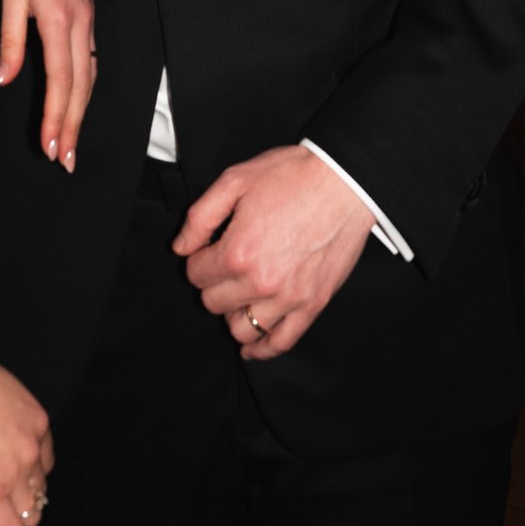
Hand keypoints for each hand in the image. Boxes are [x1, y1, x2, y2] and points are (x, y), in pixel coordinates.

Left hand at [0, 0, 95, 172]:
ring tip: (71, 142)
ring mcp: (88, 17)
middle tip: (67, 161)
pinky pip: (90, 58)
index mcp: (59, 18)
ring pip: (90, 74)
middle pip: (82, 85)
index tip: (53, 146)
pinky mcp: (86, 14)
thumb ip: (9, 41)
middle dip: (74, 126)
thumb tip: (4, 81)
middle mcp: (81, 21)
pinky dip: (84, 86)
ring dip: (81, 110)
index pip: (62, 80)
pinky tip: (77, 102)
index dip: (58, 117)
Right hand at [0, 341, 54, 525]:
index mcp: (36, 420)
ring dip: (29, 524)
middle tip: (27, 512)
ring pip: (31, 509)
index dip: (37, 474)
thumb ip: (2, 408)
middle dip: (34, 499)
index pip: (45, 458)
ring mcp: (14, 471)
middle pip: (40, 485)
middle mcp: (32, 447)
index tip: (31, 483)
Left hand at [173, 146, 376, 358]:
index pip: (195, 274)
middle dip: (212, 284)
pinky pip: (282, 342)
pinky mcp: (313, 305)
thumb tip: (181, 247)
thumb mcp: (234, 181)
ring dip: (234, 314)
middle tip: (224, 268)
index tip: (208, 250)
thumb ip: (200, 217)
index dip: (197, 260)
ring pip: (242, 329)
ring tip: (239, 296)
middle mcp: (261, 281)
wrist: (344, 182)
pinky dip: (263, 349)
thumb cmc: (293, 176)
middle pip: (214, 303)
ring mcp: (289, 298)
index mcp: (237, 251)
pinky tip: (252, 344)